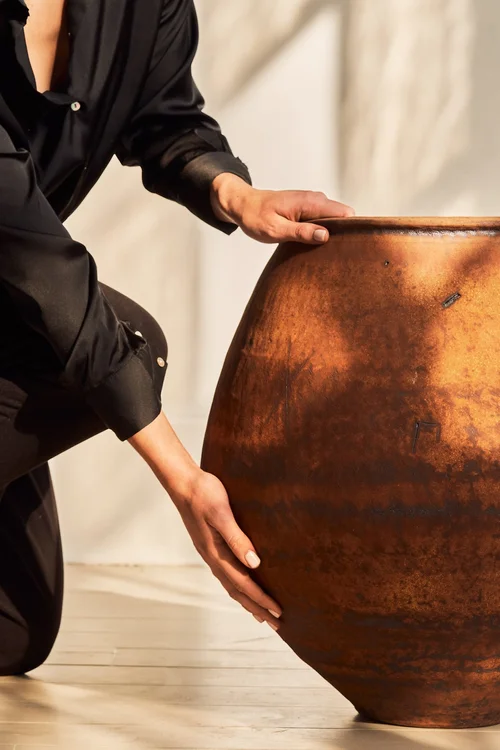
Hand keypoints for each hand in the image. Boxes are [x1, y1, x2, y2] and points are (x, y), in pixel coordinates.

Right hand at [128, 411, 281, 629]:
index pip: (243, 583)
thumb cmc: (204, 493)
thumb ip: (237, 539)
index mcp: (216, 553)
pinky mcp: (210, 545)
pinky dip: (237, 586)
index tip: (278, 612)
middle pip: (237, 590)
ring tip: (261, 613)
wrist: (183, 483)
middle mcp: (212, 557)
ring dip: (247, 600)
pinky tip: (243, 584)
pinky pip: (226, 573)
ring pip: (231, 584)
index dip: (261, 599)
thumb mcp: (222, 513)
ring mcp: (210, 553)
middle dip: (257, 607)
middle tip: (277, 624)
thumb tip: (255, 564)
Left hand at [210, 172, 354, 243]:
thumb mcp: (276, 230)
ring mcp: (313, 203)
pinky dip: (322, 231)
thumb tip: (326, 235)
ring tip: (325, 251)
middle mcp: (316, 200)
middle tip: (335, 254)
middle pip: (343, 217)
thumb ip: (302, 232)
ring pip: (334, 219)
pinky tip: (315, 244)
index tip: (350, 246)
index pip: (344, 213)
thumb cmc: (256, 217)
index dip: (350, 229)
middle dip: (342, 233)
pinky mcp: (308, 209)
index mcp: (310, 203)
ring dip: (331, 234)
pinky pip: (324, 220)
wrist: (243, 205)